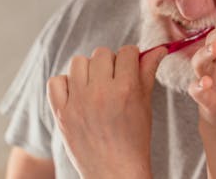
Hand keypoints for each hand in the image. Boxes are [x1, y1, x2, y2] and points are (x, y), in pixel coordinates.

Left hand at [46, 45, 166, 178]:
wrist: (114, 173)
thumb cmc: (134, 140)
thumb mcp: (145, 105)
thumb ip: (148, 73)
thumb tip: (158, 49)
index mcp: (126, 89)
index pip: (127, 51)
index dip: (131, 57)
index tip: (130, 66)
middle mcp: (100, 92)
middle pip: (102, 54)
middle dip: (110, 63)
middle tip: (114, 80)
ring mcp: (78, 102)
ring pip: (78, 62)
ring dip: (88, 71)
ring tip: (95, 86)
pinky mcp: (61, 113)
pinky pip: (56, 81)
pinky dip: (65, 84)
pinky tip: (77, 95)